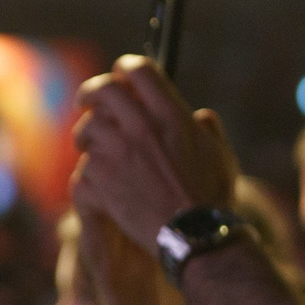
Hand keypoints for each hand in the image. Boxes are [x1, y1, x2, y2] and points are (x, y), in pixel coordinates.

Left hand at [72, 56, 240, 248]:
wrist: (192, 236)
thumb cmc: (211, 198)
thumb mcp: (220, 155)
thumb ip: (208, 130)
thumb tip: (200, 116)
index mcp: (171, 115)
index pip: (139, 70)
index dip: (125, 68)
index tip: (119, 76)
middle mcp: (142, 127)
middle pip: (103, 89)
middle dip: (90, 92)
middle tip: (86, 102)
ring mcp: (119, 153)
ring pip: (86, 127)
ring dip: (86, 135)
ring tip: (90, 147)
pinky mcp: (102, 179)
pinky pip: (84, 164)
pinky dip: (89, 172)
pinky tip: (98, 181)